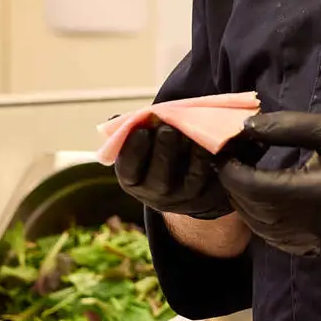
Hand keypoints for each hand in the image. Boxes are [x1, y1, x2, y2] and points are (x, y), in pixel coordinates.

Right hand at [114, 120, 235, 219]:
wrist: (186, 182)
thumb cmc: (157, 155)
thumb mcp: (141, 147)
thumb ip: (130, 132)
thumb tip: (113, 120)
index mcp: (133, 181)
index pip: (128, 169)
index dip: (133, 151)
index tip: (141, 130)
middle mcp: (155, 195)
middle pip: (157, 179)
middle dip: (162, 152)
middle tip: (167, 130)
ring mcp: (182, 200)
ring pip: (186, 182)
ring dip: (188, 155)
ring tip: (188, 133)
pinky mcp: (205, 198)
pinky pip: (207, 180)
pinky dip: (205, 160)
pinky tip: (205, 142)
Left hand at [217, 111, 320, 256]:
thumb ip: (285, 127)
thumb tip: (245, 128)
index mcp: (311, 195)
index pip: (252, 188)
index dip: (231, 170)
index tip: (224, 150)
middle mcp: (308, 225)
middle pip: (251, 211)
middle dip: (234, 185)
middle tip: (232, 159)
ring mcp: (313, 242)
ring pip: (260, 229)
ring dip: (245, 203)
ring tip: (246, 175)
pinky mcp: (318, 249)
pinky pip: (277, 240)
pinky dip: (262, 221)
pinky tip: (265, 199)